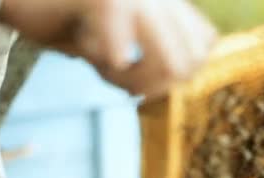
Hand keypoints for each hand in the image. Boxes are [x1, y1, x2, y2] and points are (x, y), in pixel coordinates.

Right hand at [0, 0, 217, 98]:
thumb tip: (178, 77)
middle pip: (191, 61)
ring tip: (104, 68)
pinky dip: (110, 72)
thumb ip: (151, 50)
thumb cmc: (59, 16)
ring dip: (137, 81)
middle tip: (119, 77)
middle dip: (156, 84)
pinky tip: (92, 56)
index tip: (141, 74)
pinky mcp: (103, 0)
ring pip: (172, 63)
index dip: (177, 73)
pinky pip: (122, 55)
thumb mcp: (113, 38)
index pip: (204, 45)